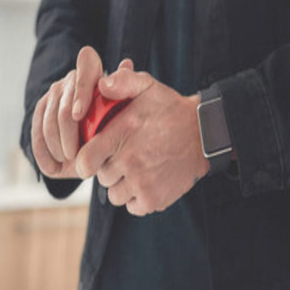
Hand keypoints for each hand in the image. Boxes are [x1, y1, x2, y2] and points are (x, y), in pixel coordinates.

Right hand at [30, 47, 133, 178]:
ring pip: (48, 121)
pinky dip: (43, 152)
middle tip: (76, 154)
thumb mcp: (129, 102)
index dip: (79, 91)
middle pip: (63, 107)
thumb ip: (127, 86)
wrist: (102, 136)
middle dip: (68, 134)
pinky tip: (52, 166)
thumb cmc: (121, 118)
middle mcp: (70, 79)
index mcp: (91, 69)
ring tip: (68, 161)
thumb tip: (125, 63)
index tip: (79, 115)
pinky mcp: (41, 110)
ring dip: (56, 145)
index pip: (85, 65)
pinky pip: (36, 132)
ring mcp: (53, 94)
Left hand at [75, 67, 208, 215]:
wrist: (205, 133)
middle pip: (101, 178)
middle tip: (125, 156)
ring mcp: (142, 183)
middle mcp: (129, 162)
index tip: (94, 156)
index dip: (85, 161)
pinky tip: (147, 181)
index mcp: (121, 136)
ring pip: (115, 195)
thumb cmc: (171, 110)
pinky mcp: (154, 199)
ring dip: (122, 185)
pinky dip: (137, 198)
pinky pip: (132, 207)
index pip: (84, 162)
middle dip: (108, 169)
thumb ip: (121, 81)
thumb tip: (100, 84)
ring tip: (136, 169)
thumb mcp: (147, 86)